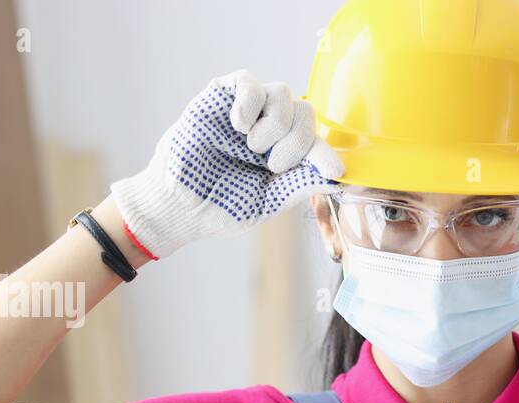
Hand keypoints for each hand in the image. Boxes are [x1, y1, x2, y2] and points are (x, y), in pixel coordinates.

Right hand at [110, 70, 343, 258]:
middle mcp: (271, 128)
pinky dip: (249, 103)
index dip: (326, 154)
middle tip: (273, 165)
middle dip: (297, 141)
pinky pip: (249, 82)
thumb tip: (338, 178)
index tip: (333, 171)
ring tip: (252, 147)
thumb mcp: (268, 201)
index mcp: (286, 154)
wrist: (181, 204)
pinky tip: (238, 126)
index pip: (317, 142)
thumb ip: (300, 184)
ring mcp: (249, 110)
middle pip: (306, 112)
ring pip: (283, 92)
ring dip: (275, 124)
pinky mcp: (223, 96)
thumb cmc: (222, 204)